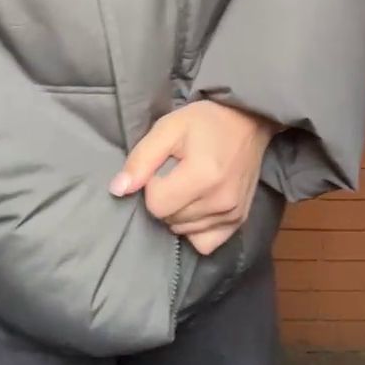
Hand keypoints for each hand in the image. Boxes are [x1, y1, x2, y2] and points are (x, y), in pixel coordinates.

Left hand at [109, 101, 276, 254]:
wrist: (247, 120)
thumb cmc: (204, 121)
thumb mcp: (168, 128)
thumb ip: (141, 159)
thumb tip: (118, 189)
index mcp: (202, 177)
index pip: (156, 204)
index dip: (152, 184)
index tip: (163, 166)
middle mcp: (220, 202)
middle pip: (169, 220)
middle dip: (164, 197)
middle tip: (176, 172)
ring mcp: (233, 215)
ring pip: (183, 231)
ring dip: (178, 212)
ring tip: (189, 184)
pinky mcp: (239, 221)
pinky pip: (205, 243)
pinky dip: (195, 229)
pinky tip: (197, 206)